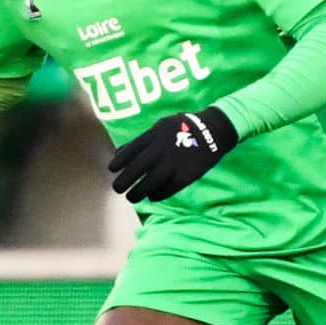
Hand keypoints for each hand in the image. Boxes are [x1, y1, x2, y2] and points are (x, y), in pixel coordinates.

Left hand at [107, 107, 237, 202]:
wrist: (213, 131)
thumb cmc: (183, 127)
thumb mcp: (161, 126)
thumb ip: (142, 140)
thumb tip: (120, 152)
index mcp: (154, 135)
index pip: (130, 150)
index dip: (119, 161)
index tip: (112, 169)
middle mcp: (161, 149)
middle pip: (137, 169)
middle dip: (124, 181)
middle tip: (117, 189)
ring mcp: (174, 163)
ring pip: (150, 183)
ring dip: (138, 193)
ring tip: (132, 198)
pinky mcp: (186, 175)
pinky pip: (168, 189)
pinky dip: (158, 195)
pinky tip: (153, 197)